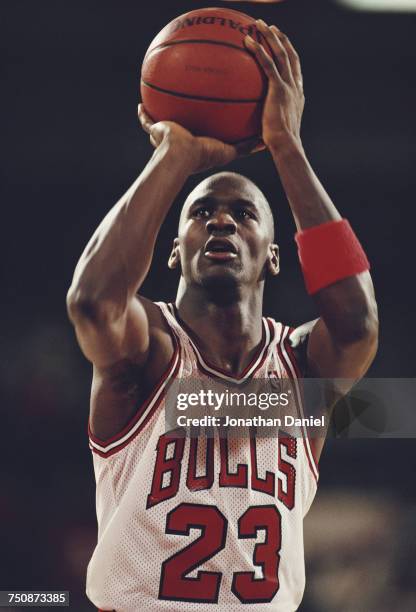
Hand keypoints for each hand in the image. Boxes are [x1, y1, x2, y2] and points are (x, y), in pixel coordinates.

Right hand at [138, 105, 262, 173]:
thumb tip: (264, 142)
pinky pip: (146, 121)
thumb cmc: (203, 155)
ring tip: (159, 96)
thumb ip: (244, 146)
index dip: (203, 122)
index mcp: (196, 143)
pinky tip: (140, 104)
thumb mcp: (228, 151)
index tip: (207, 113)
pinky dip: (143, 115)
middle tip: (184, 100)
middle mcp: (180, 138)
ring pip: (161, 119)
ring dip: (160, 109)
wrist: (181, 157)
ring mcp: (166, 135)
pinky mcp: (156, 131)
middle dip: (180, 113)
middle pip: (180, 122)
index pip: (200, 129)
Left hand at [245, 21, 304, 151]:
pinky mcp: (278, 89)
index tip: (282, 45)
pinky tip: (248, 41)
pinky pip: (267, 64)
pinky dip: (259, 50)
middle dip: (281, 39)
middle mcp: (295, 87)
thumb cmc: (281, 145)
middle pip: (290, 55)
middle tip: (271, 28)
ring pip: (281, 54)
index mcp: (297, 95)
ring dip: (271, 36)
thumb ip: (270, 123)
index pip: (295, 69)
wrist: (287, 145)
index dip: (289, 54)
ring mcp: (288, 86)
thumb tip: (257, 134)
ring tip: (259, 25)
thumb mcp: (277, 131)